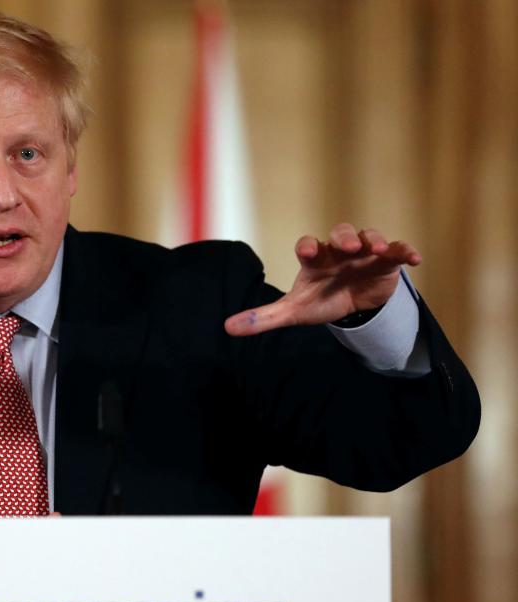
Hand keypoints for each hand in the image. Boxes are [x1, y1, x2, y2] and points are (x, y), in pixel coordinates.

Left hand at [224, 223, 420, 335]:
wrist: (351, 305)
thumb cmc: (319, 300)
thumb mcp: (293, 311)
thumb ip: (263, 318)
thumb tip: (227, 328)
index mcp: (315, 259)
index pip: (308, 245)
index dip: (308, 246)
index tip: (309, 252)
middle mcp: (338, 250)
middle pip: (340, 233)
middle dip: (344, 237)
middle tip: (347, 246)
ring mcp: (363, 253)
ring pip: (369, 236)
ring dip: (373, 239)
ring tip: (377, 249)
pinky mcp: (386, 262)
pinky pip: (397, 250)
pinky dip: (404, 251)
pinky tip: (414, 259)